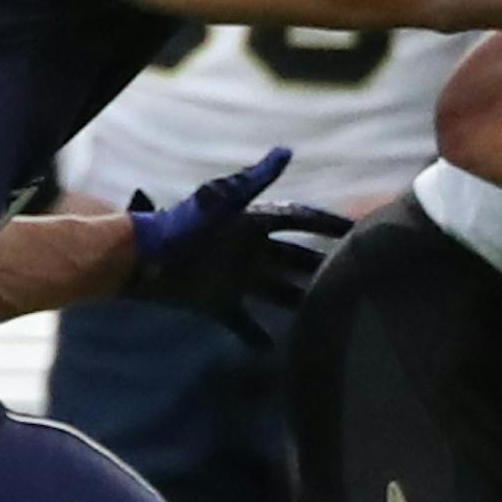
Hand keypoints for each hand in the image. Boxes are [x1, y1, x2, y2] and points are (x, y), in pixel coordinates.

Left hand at [126, 147, 350, 343]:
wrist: (145, 258)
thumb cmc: (183, 225)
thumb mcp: (220, 199)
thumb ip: (253, 180)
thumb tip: (286, 151)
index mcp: (254, 224)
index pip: (300, 222)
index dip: (326, 225)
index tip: (357, 230)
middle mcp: (251, 251)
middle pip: (296, 259)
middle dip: (323, 267)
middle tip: (357, 279)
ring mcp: (237, 278)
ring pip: (279, 291)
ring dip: (299, 302)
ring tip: (328, 316)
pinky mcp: (220, 303)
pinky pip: (245, 322)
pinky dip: (258, 336)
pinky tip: (278, 349)